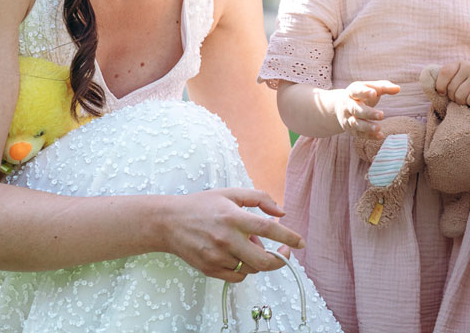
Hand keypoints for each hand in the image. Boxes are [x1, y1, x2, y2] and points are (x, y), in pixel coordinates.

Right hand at [162, 188, 303, 282]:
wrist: (168, 222)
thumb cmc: (202, 205)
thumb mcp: (231, 193)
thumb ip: (259, 198)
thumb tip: (281, 213)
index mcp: (233, 217)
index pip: (268, 230)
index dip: (289, 237)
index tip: (301, 243)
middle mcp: (226, 239)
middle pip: (263, 260)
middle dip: (280, 259)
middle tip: (284, 252)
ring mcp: (217, 257)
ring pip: (251, 269)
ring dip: (258, 260)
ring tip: (248, 244)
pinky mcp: (209, 269)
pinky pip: (237, 276)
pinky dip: (245, 269)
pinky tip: (239, 256)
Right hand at [336, 80, 399, 139]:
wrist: (340, 107)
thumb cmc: (361, 95)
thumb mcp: (369, 87)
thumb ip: (383, 87)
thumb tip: (398, 89)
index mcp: (352, 92)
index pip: (356, 91)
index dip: (364, 92)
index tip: (374, 93)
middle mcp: (348, 105)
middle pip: (356, 109)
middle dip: (368, 113)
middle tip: (382, 115)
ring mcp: (348, 118)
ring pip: (356, 124)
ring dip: (367, 127)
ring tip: (379, 128)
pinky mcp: (351, 130)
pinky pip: (359, 134)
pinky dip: (369, 136)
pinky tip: (380, 136)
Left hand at [433, 62, 469, 106]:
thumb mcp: (458, 80)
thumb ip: (445, 81)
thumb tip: (425, 81)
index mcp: (459, 64)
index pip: (444, 73)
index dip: (441, 87)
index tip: (443, 94)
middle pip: (451, 89)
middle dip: (454, 98)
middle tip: (462, 98)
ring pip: (460, 96)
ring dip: (463, 102)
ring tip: (469, 100)